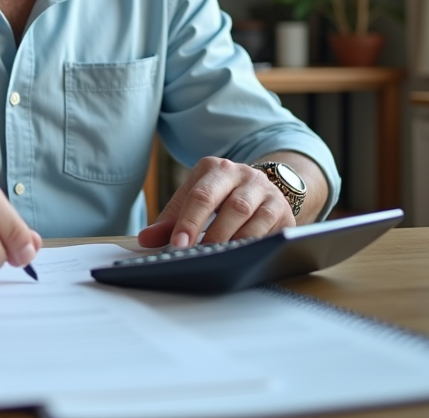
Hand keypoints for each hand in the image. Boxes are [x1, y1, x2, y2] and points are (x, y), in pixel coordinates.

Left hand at [137, 157, 294, 248]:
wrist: (264, 188)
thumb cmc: (221, 197)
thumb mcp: (195, 199)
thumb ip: (171, 219)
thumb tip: (146, 240)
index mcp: (214, 168)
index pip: (199, 195)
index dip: (188, 222)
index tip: (178, 245)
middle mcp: (242, 174)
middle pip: (228, 204)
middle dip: (211, 233)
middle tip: (198, 255)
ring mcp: (265, 191)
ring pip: (250, 216)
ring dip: (232, 241)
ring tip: (218, 259)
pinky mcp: (282, 210)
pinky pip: (270, 229)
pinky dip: (254, 244)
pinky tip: (242, 257)